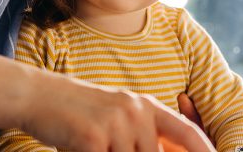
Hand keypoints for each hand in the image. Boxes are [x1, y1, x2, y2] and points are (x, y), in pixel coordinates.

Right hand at [19, 72, 213, 151]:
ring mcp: (116, 124)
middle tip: (111, 147)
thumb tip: (164, 150)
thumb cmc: (79, 111)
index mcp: (145, 106)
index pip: (185, 132)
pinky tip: (81, 148)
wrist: (40, 96)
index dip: (202, 150)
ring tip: (92, 143)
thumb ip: (143, 134)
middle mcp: (136, 112)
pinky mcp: (94, 139)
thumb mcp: (118, 115)